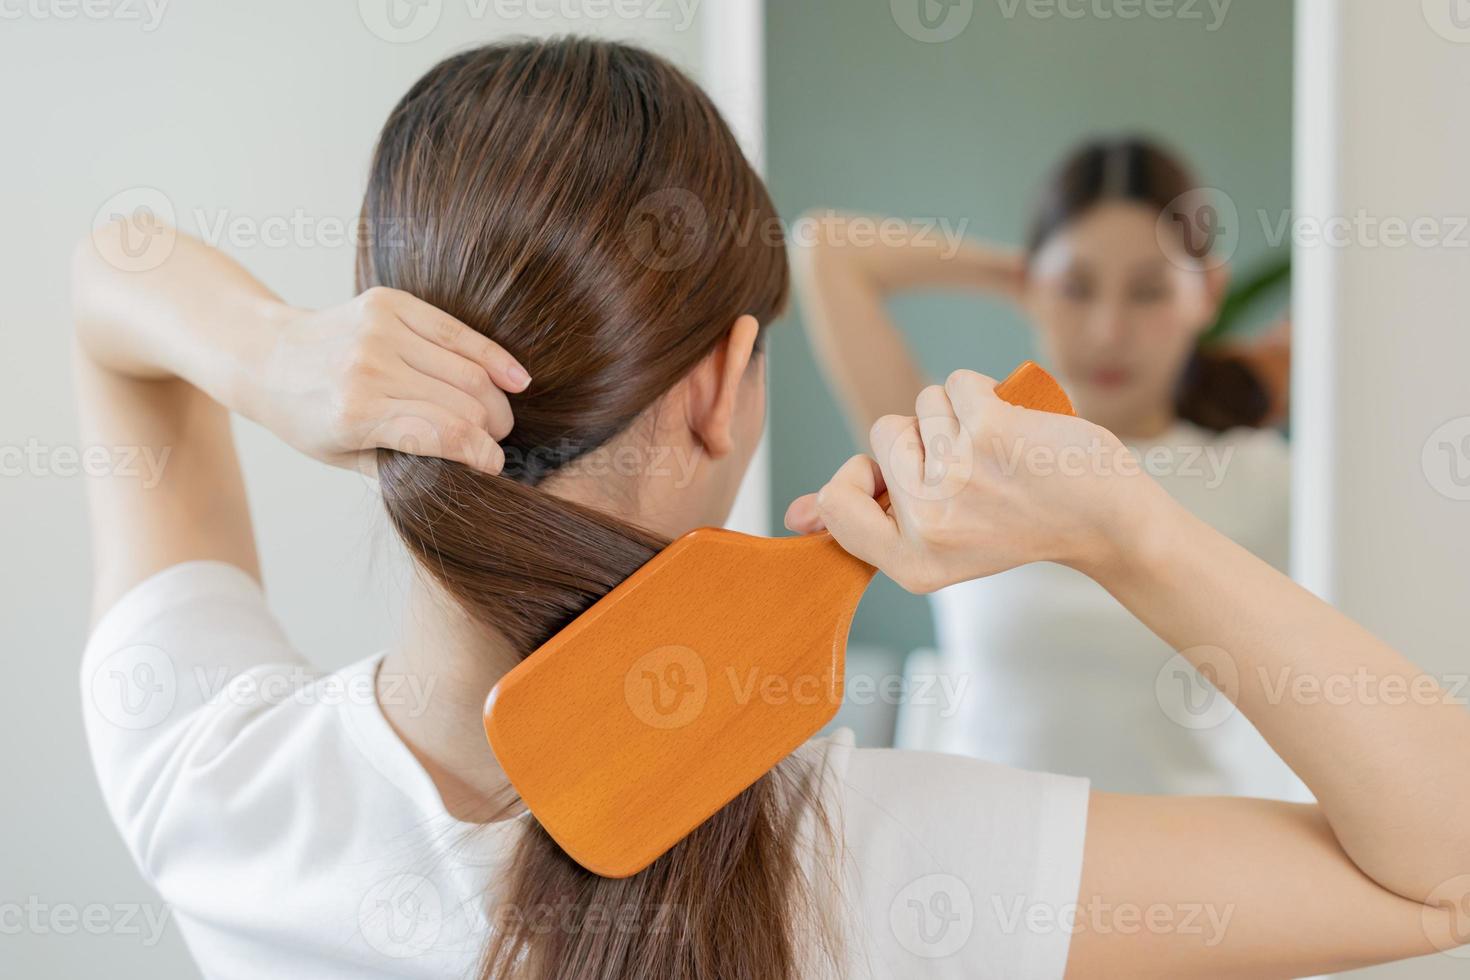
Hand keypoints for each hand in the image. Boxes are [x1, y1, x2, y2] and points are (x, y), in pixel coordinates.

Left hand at [251, 287, 529, 475]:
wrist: (263, 355)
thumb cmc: (303, 416)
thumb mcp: (343, 458)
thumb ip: (402, 467)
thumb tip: (464, 470)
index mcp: (356, 413)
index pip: (445, 435)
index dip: (481, 455)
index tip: (493, 467)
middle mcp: (370, 368)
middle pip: (464, 403)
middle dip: (492, 429)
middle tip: (495, 443)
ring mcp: (381, 330)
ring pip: (468, 370)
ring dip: (495, 399)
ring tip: (497, 417)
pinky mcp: (390, 304)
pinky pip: (458, 332)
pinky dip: (492, 357)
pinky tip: (516, 378)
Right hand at [785, 370, 1164, 591]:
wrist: (1110, 520)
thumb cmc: (1019, 524)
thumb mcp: (938, 545)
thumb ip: (867, 526)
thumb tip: (794, 516)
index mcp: (909, 563)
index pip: (835, 501)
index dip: (862, 475)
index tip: (906, 481)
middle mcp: (928, 525)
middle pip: (882, 434)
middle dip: (924, 438)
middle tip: (979, 476)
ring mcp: (956, 474)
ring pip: (922, 404)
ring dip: (961, 416)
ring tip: (1005, 455)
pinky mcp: (988, 430)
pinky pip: (957, 383)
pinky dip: (989, 394)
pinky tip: (1020, 430)